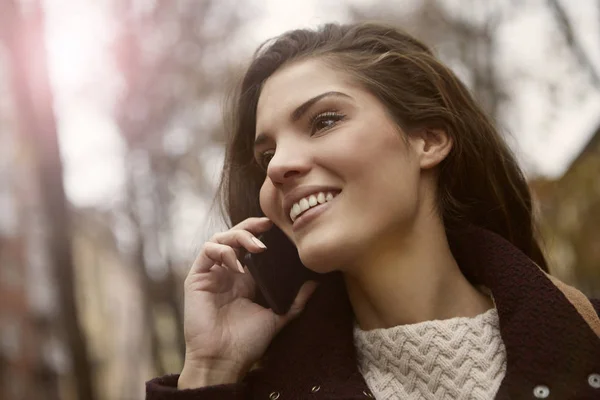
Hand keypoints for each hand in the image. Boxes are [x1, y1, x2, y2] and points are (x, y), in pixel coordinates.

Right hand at [179, 217, 318, 387]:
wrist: (224, 361)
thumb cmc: (246, 343)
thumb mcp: (277, 317)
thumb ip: (295, 301)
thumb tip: (315, 284)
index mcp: (245, 278)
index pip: (250, 245)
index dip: (261, 232)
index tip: (278, 227)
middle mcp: (227, 272)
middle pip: (234, 235)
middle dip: (250, 226)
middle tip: (268, 226)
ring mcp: (212, 274)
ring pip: (219, 239)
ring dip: (238, 235)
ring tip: (256, 246)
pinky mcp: (197, 278)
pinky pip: (206, 252)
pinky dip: (223, 251)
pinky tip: (237, 264)